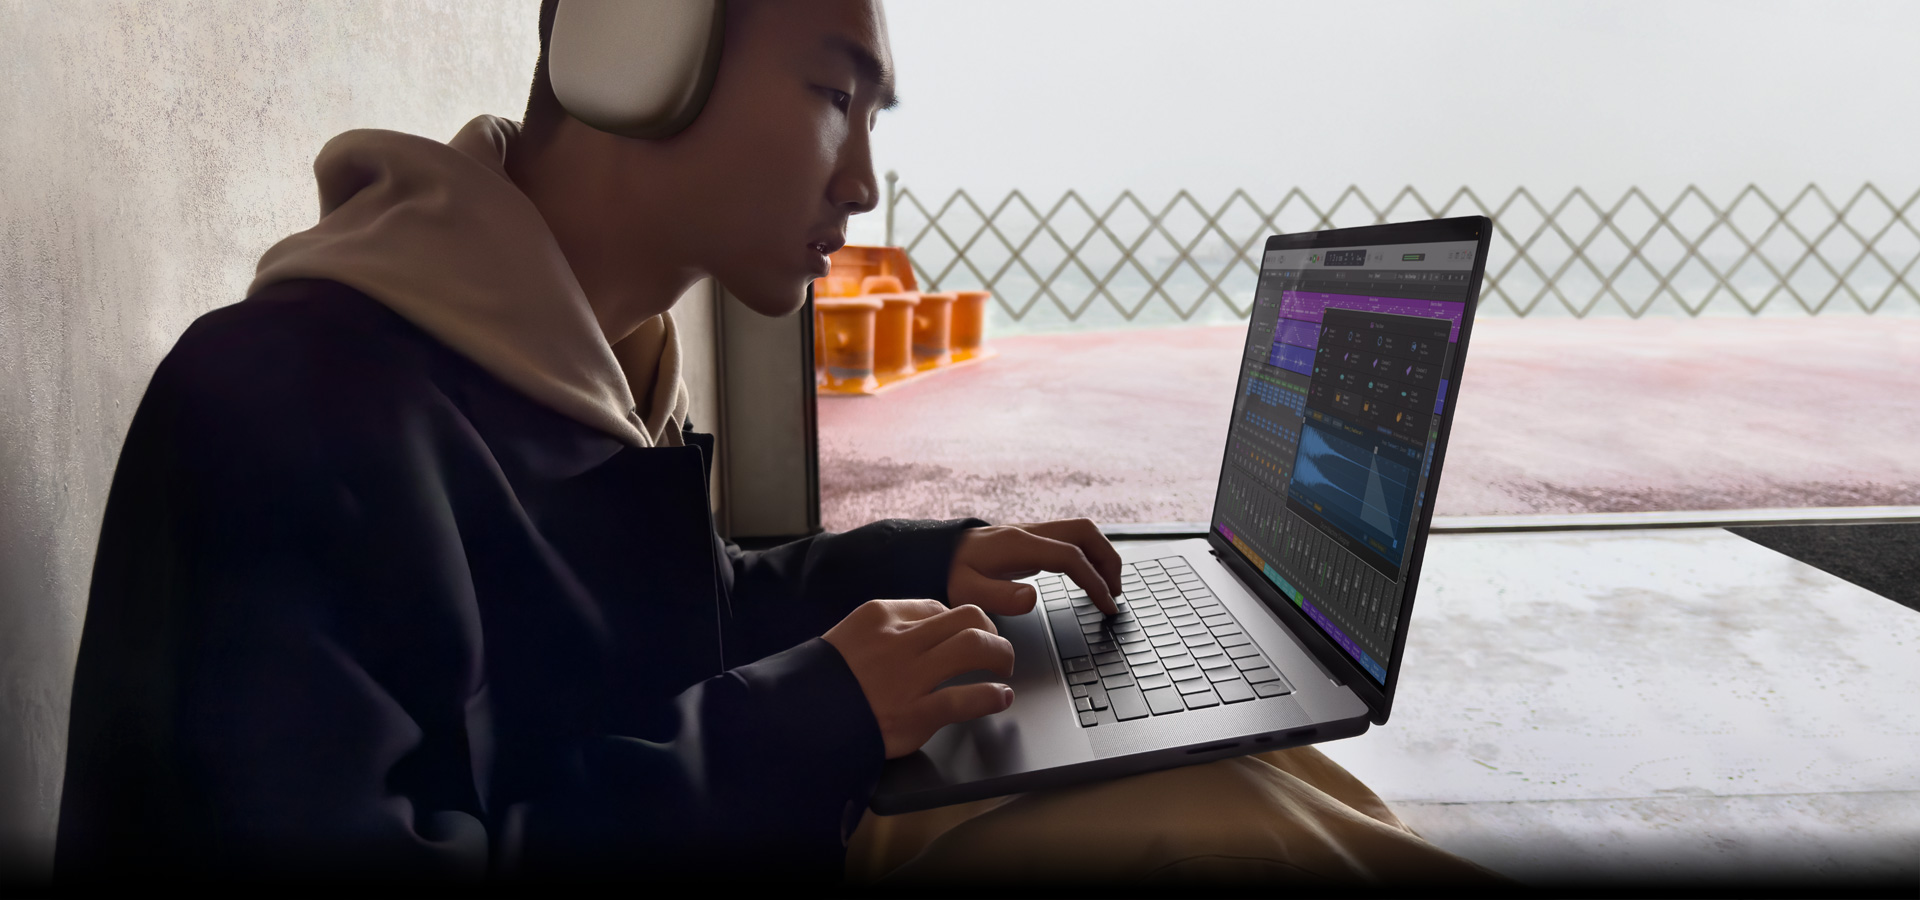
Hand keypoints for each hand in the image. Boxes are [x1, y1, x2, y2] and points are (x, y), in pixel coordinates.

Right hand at [824, 599, 1015, 758]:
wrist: (795, 718)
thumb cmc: (823, 681)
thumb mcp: (850, 637)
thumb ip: (887, 631)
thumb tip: (930, 626)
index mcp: (880, 615)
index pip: (938, 607)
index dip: (960, 623)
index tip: (968, 635)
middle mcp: (899, 640)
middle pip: (967, 618)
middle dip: (992, 632)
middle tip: (997, 649)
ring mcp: (908, 677)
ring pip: (974, 646)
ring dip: (1000, 655)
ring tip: (1004, 668)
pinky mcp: (914, 714)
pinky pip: (966, 698)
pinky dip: (991, 697)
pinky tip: (1000, 698)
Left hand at [946, 518, 1124, 615]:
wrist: (936, 552)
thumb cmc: (950, 573)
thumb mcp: (966, 592)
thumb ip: (999, 597)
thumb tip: (1033, 598)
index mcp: (1019, 545)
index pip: (1071, 556)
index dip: (1094, 580)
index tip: (1105, 605)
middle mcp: (1030, 532)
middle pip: (1085, 532)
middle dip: (1109, 560)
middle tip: (1116, 593)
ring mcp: (1032, 532)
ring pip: (1082, 532)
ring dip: (1102, 556)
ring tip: (1109, 588)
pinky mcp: (1032, 539)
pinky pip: (1070, 540)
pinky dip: (1088, 556)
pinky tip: (1088, 578)